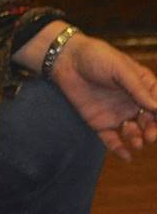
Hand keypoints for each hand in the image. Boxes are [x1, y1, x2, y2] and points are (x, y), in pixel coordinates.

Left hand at [45, 32, 156, 159]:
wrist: (66, 60)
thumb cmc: (96, 57)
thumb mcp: (120, 68)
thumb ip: (137, 88)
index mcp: (144, 88)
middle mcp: (133, 103)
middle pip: (150, 122)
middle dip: (153, 131)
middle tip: (149, 136)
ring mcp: (117, 113)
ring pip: (134, 132)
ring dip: (137, 139)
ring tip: (136, 141)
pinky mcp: (99, 122)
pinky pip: (111, 139)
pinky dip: (119, 149)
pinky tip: (126, 156)